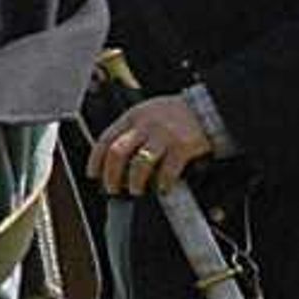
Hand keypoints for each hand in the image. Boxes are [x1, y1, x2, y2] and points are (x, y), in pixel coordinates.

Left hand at [89, 93, 215, 196]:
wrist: (205, 108)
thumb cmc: (173, 114)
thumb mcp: (146, 113)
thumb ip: (131, 130)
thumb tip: (112, 158)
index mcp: (132, 117)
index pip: (105, 139)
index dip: (95, 160)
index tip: (93, 174)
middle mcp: (145, 125)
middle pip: (117, 153)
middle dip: (111, 175)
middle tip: (112, 189)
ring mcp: (163, 135)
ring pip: (139, 163)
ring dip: (134, 181)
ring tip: (135, 190)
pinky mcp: (182, 146)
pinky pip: (167, 170)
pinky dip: (163, 183)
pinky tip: (162, 188)